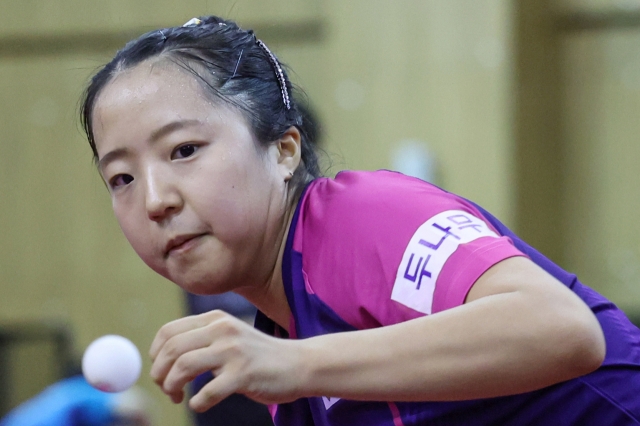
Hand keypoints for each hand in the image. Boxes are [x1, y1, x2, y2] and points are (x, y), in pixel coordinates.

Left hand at [149, 310, 304, 411]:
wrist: (298, 363)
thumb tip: (162, 357)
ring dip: (172, 388)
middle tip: (166, 389)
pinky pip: (207, 392)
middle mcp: (222, 330)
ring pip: (183, 367)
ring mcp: (233, 351)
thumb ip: (201, 338)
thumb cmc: (259, 355)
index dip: (155, 355)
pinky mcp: (244, 374)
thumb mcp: (229, 335)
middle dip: (159, 374)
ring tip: (178, 397)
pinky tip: (200, 403)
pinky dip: (197, 403)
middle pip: (171, 350)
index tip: (160, 371)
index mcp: (215, 319)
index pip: (168, 332)